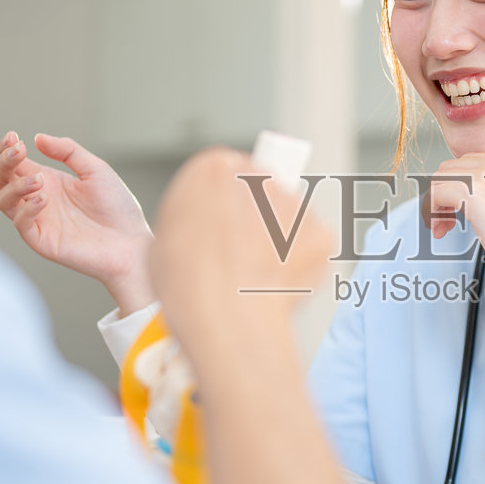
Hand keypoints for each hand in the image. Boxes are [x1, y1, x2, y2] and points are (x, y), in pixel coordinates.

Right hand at [0, 131, 154, 313]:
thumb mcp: (95, 170)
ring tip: (38, 179)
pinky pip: (21, 224)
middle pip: (1, 180)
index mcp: (48, 181)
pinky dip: (26, 209)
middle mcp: (38, 200)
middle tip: (17, 151)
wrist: (132, 243)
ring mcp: (39, 221)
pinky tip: (44, 198)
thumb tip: (37, 138)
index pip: (15, 164)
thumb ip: (68, 151)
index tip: (14, 137)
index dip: (7, 149)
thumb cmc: (117, 208)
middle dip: (3, 162)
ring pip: (4, 201)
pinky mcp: (43, 241)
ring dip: (14, 185)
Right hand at [150, 149, 330, 356]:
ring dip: (279, 241)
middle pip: (261, 189)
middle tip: (240, 253)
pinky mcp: (320, 233)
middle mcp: (257, 176)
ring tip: (255, 277)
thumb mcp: (164, 242)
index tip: (223, 222)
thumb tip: (196, 234)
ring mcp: (294, 204)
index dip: (224, 202)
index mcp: (213, 169)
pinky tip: (278, 285)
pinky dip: (303, 265)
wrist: (225, 315)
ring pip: (289, 218)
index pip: (225, 172)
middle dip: (256, 216)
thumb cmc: (188, 284)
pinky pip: (313, 245)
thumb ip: (189, 223)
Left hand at [425, 152, 484, 316]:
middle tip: (447, 222)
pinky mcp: (472, 191)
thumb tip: (452, 188)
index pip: (467, 163)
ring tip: (443, 227)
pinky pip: (436, 193)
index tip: (456, 211)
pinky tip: (440, 229)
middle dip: (443, 195)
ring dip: (435, 205)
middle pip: (450, 169)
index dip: (456, 188)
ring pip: (440, 179)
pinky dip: (431, 212)